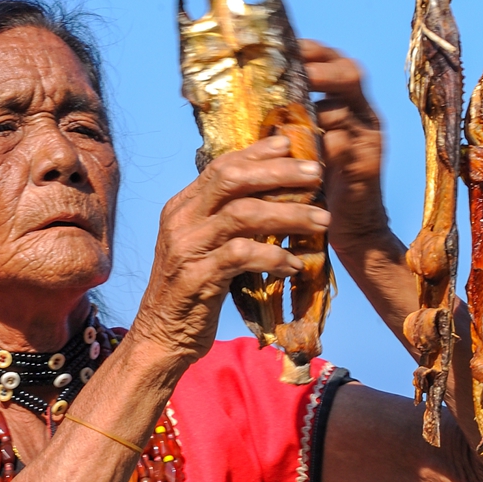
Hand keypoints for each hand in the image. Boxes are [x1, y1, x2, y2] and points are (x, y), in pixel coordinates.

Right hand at [127, 137, 330, 370]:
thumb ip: (226, 219)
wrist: (161, 337)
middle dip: (278, 173)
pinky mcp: (197, 277)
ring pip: (243, 214)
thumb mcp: (203, 246)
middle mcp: (181, 220)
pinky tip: (296, 264)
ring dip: (288, 214)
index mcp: (182, 207)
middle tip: (315, 174)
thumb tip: (272, 195)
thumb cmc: (191, 291)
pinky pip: (242, 256)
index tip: (290, 144)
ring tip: (321, 220)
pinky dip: (274, 256)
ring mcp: (186, 247)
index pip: (221, 166)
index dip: (257, 153)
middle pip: (231, 180)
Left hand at [302, 40, 390, 252]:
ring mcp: (369, 137)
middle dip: (318, 70)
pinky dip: (319, 148)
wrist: (349, 226)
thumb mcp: (302, 142)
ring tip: (283, 114)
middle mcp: (363, 112)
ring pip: (344, 110)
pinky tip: (296, 150)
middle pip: (350, 73)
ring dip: (312, 111)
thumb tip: (239, 95)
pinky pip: (345, 149)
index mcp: (346, 100)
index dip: (309, 50)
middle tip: (290, 75)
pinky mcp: (368, 165)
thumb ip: (286, 118)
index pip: (332, 60)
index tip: (281, 48)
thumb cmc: (315, 180)